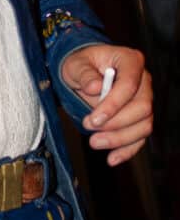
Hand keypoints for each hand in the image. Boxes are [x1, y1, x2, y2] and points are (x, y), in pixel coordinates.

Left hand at [61, 45, 152, 165]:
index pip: (130, 84)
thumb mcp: (75, 64)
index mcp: (130, 61)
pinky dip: (127, 150)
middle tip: (89, 129)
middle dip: (115, 124)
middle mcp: (143, 80)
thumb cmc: (81, 64)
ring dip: (120, 139)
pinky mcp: (140, 118)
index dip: (113, 104)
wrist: (84, 71)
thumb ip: (84, 74)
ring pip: (144, 125)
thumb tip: (95, 87)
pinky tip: (112, 159)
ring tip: (94, 143)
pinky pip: (140, 137)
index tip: (93, 119)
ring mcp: (144, 99)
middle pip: (142, 108)